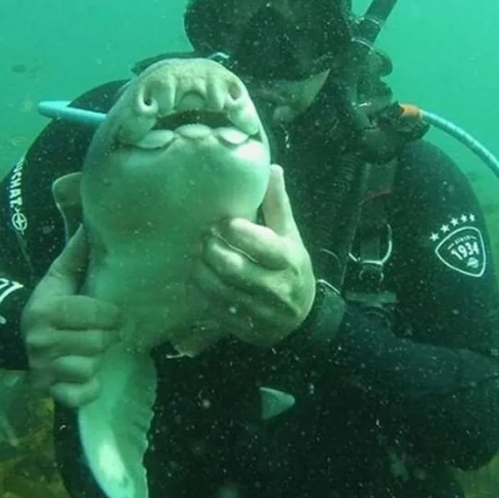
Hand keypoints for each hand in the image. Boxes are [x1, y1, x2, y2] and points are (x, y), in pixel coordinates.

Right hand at [21, 226, 121, 407]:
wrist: (19, 336)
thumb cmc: (51, 302)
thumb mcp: (60, 275)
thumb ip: (78, 252)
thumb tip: (92, 218)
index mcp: (45, 311)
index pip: (90, 314)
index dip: (111, 314)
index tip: (118, 313)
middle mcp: (39, 342)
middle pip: (96, 343)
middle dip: (109, 335)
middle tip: (111, 330)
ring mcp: (41, 370)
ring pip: (89, 368)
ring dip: (98, 359)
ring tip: (95, 349)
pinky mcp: (47, 392)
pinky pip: (81, 395)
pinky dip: (90, 387)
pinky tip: (90, 374)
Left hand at [191, 165, 315, 347]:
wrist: (303, 318)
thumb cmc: (292, 267)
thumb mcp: (290, 235)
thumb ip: (277, 204)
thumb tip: (271, 168)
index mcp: (289, 260)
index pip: (260, 244)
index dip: (235, 231)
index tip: (221, 222)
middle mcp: (277, 288)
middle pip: (233, 268)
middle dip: (211, 250)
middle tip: (201, 239)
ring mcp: (261, 312)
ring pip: (220, 291)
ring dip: (201, 272)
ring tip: (195, 258)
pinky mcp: (247, 330)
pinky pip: (216, 312)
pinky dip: (202, 295)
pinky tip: (196, 281)